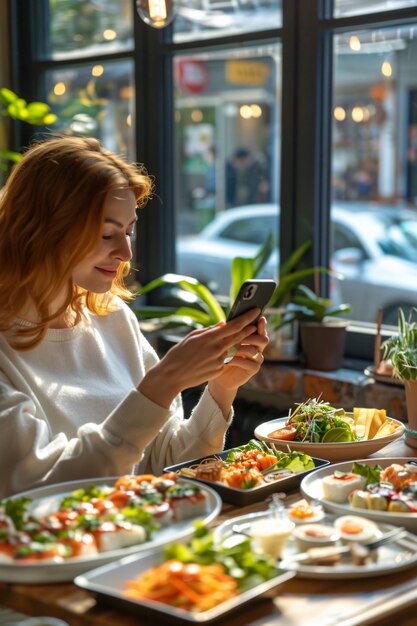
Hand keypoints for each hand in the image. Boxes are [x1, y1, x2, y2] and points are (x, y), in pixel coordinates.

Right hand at [138, 308, 261, 407]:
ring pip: (234, 349)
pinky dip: (224, 357)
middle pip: (239, 337)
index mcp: (210, 337)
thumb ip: (210, 330)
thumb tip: (223, 324)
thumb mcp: (192, 337)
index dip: (247, 317)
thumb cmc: (179, 353)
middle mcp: (217, 348)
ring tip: (243, 341)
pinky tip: (216, 358)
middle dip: (249, 330)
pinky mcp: (219, 370)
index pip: (234, 325)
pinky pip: (225, 361)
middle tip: (256, 324)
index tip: (255, 310)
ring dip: (240, 344)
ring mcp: (219, 361)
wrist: (172, 375)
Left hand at [208, 316, 268, 405]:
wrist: (219, 376)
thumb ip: (226, 334)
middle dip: (250, 336)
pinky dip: (237, 360)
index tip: (260, 318)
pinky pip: (248, 362)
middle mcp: (258, 348)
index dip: (261, 325)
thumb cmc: (221, 357)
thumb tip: (223, 322)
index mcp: (252, 339)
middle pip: (262, 339)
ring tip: (228, 347)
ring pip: (254, 350)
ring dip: (240, 348)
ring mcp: (257, 359)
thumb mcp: (223, 343)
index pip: (260, 330)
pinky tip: (227, 359)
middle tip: (240, 334)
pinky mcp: (254, 369)